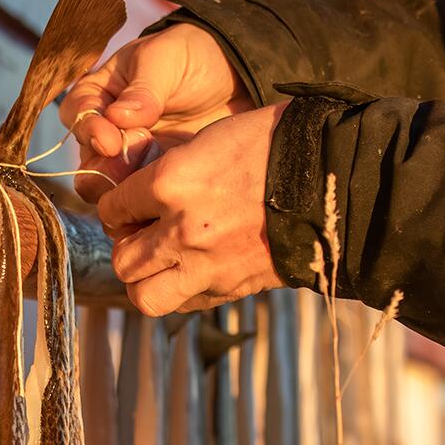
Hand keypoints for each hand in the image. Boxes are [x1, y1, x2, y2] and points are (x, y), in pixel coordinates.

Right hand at [60, 25, 252, 203]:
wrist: (234, 78)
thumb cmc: (192, 57)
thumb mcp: (166, 60)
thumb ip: (143, 90)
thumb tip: (118, 118)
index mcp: (101, 93)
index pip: (78, 115)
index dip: (88, 131)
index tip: (109, 142)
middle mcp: (107, 129)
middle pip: (88, 159)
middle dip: (105, 167)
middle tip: (131, 162)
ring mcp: (130, 157)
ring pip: (109, 185)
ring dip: (124, 186)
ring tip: (151, 176)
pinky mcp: (154, 177)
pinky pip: (139, 197)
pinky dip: (147, 199)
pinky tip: (166, 191)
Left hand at [97, 103, 284, 316]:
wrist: (332, 178)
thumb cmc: (273, 145)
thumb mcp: (210, 140)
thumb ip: (169, 173)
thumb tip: (142, 198)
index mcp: (171, 183)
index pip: (112, 208)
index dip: (114, 207)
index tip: (125, 206)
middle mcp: (181, 230)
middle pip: (122, 260)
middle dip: (126, 248)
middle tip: (140, 236)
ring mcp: (207, 266)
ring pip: (144, 296)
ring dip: (146, 281)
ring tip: (159, 264)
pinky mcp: (230, 287)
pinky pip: (185, 304)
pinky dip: (181, 292)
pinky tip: (192, 271)